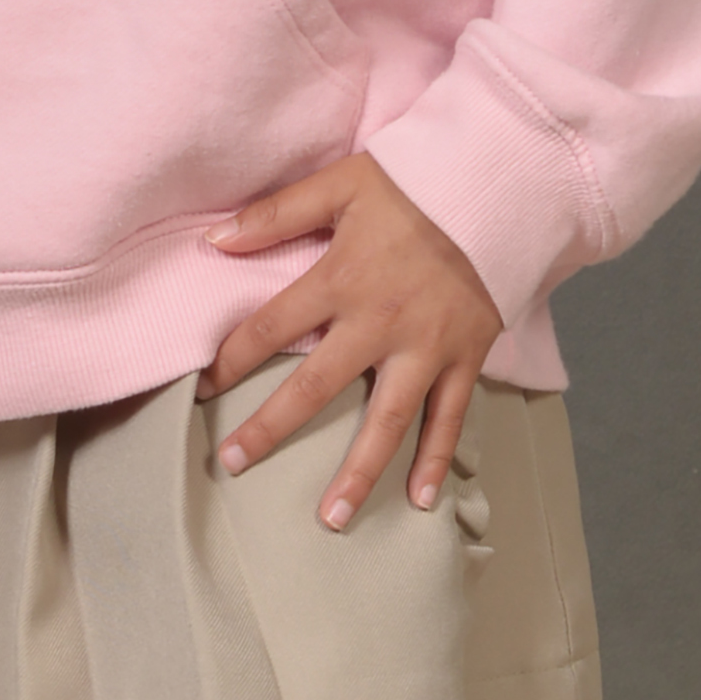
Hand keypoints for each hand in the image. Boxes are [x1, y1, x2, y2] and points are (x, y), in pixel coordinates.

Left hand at [197, 153, 502, 530]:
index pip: (271, 328)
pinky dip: (438, 459)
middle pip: (314, 389)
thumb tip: (213, 239)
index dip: (232, 359)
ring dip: (357, 473)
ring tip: (330, 517)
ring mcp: (427, 347)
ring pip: (386, 422)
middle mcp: (380, 323)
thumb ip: (276, 213)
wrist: (497, 184)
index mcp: (341, 279)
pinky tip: (421, 500)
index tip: (203, 386)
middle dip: (269, 429)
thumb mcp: (340, 183)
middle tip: (231, 464)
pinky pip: (451, 417)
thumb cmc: (414, 181)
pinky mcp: (467, 356)